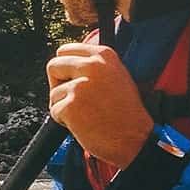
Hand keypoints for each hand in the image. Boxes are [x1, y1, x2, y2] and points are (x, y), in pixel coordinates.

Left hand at [46, 42, 153, 168]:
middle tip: (72, 98)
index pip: (66, 49)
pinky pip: (54, 111)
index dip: (64, 67)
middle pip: (54, 65)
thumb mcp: (118, 77)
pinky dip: (64, 121)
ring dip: (63, 105)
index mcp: (104, 55)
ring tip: (86, 114)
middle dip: (58, 83)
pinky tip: (83, 124)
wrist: (135, 139)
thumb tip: (69, 65)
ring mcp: (80, 86)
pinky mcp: (71, 106)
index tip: (68, 78)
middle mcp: (92, 66)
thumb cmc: (127, 113)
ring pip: (54, 92)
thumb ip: (95, 66)